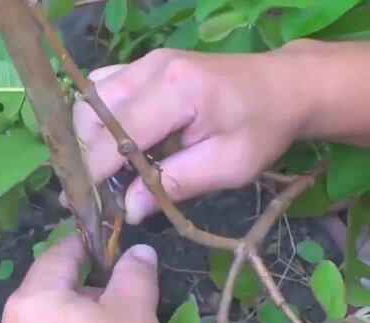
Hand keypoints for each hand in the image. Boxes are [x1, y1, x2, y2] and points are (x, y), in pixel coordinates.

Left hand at [0, 234, 165, 322]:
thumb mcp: (135, 313)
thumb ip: (134, 273)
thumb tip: (138, 251)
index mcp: (31, 302)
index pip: (59, 255)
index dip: (87, 245)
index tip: (109, 243)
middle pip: (49, 291)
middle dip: (85, 288)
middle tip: (120, 297)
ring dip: (75, 320)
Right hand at [71, 43, 317, 223]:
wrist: (284, 85)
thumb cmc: (263, 128)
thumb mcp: (231, 166)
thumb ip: (177, 184)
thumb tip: (129, 209)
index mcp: (178, 92)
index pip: (118, 135)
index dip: (98, 172)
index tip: (93, 205)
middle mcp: (152, 68)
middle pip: (91, 114)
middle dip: (88, 156)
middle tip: (102, 188)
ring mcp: (144, 62)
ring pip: (89, 100)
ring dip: (89, 137)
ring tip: (108, 167)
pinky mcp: (143, 63)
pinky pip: (101, 88)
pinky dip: (98, 117)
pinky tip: (116, 138)